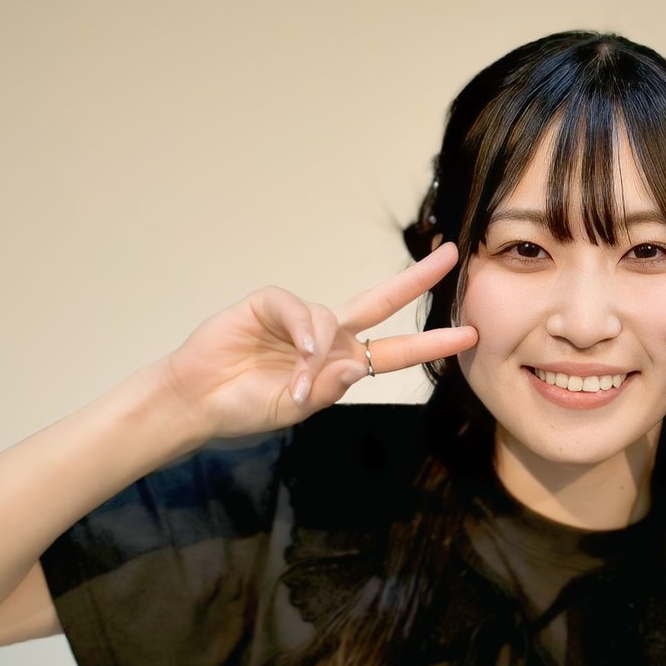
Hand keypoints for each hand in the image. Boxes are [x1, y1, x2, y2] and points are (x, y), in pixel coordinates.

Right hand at [160, 240, 476, 442]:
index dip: (430, 343)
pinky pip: (298, 309)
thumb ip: (328, 389)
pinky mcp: (270, 303)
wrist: (198, 400)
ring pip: (330, 318)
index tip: (468, 335)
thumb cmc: (245, 407)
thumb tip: (358, 363)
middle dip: (416, 280)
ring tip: (294, 386)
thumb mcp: (295, 409)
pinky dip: (301, 332)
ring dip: (316, 355)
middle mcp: (327, 337)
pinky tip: (295, 352)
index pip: (394, 350)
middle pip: (380, 302)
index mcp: (340, 365)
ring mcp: (299, 318)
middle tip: (451, 257)